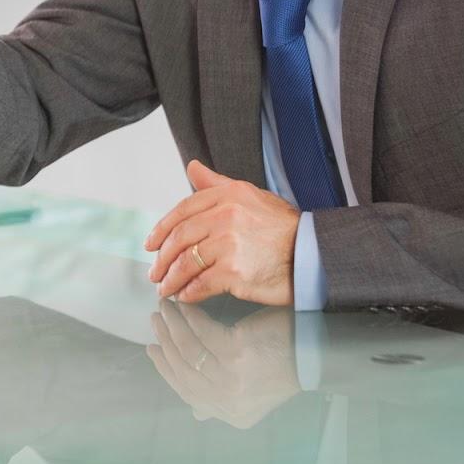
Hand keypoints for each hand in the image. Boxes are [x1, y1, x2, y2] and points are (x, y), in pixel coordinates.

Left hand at [145, 160, 298, 304]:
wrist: (312, 255)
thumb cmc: (283, 228)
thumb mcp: (251, 196)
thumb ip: (217, 184)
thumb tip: (193, 168)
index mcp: (227, 196)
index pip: (182, 211)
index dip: (161, 229)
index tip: (151, 244)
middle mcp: (225, 216)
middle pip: (179, 238)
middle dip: (162, 259)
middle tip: (154, 272)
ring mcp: (228, 244)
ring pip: (186, 263)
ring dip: (171, 279)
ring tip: (166, 288)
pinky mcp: (233, 271)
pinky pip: (200, 283)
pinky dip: (189, 292)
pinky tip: (185, 295)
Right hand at [146, 301, 301, 428]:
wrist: (314, 348)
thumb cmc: (283, 363)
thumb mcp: (252, 390)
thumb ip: (223, 401)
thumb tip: (196, 413)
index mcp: (234, 416)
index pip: (188, 393)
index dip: (167, 370)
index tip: (153, 350)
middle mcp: (231, 402)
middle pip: (184, 370)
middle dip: (165, 342)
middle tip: (155, 322)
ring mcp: (233, 379)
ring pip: (189, 349)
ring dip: (172, 325)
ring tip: (166, 309)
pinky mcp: (237, 354)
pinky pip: (202, 332)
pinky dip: (189, 316)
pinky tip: (184, 306)